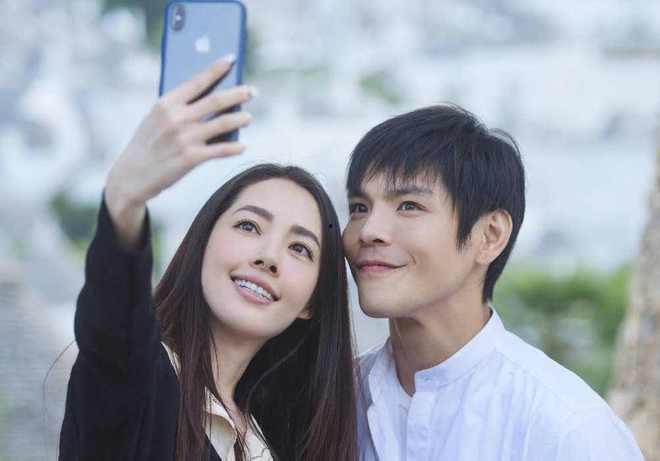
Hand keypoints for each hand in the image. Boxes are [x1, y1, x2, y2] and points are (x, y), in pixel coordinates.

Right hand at [105, 57, 254, 246]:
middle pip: (216, 101)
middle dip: (238, 94)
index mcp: (166, 103)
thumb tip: (212, 101)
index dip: (216, 69)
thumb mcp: (156, 120)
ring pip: (223, 123)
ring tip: (248, 117)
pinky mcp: (191, 158)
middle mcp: (176, 118)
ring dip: (240, 119)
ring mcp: (185, 138)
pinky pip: (220, 150)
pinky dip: (234, 147)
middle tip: (252, 91)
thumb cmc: (148, 145)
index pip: (196, 81)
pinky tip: (241, 146)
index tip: (231, 60)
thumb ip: (178, 108)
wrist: (131, 176)